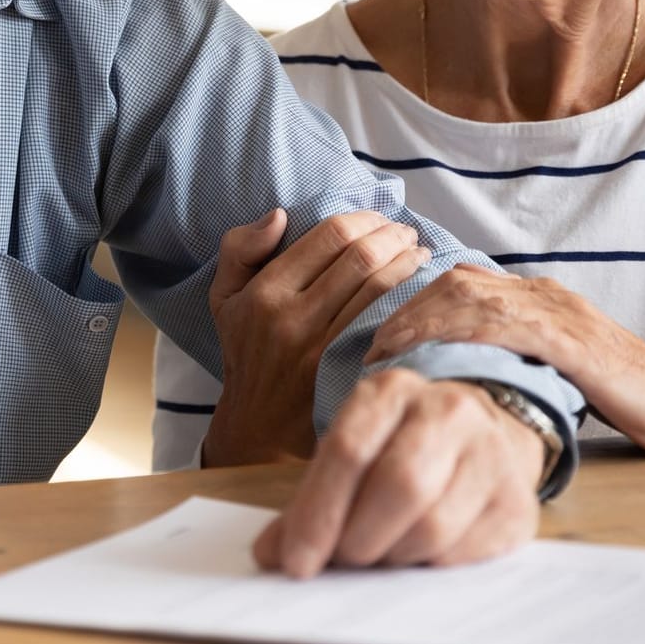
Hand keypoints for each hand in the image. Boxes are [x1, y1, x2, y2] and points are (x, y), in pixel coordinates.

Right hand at [203, 209, 431, 465]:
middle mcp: (292, 318)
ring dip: (408, 262)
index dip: (362, 219)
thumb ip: (240, 249)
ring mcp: (322, 348)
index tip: (378, 218)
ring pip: (379, 288)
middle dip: (392, 236)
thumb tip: (280, 215)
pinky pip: (385, 323)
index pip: (328, 236)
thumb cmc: (247, 352)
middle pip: (360, 257)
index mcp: (265, 292)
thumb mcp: (225, 298)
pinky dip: (408, 298)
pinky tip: (419, 288)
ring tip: (419, 253)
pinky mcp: (345, 370)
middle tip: (406, 232)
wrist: (258, 427)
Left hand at [254, 370, 543, 575]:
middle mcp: (447, 410)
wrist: (484, 436)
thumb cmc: (400, 449)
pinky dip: (430, 566)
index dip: (317, 514)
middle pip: (398, 486)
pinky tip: (419, 554)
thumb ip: (310, 501)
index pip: (348, 451)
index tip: (296, 563)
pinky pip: (466, 552)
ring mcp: (491, 452)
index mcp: (391, 391)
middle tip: (344, 560)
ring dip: (394, 557)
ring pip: (433, 525)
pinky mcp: (517, 500)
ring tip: (382, 554)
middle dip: (359, 539)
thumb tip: (270, 556)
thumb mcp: (352, 455)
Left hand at [366, 265, 644, 457]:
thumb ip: (515, 357)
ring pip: (472, 297)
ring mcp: (559, 314)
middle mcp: (544, 295)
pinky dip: (463, 335)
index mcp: (538, 298)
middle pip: (455, 283)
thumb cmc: (620, 394)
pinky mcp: (573, 341)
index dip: (412, 303)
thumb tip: (456, 372)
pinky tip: (436, 353)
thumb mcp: (556, 367)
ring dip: (421, 321)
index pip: (459, 283)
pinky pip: (507, 326)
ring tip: (388, 352)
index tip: (380, 335)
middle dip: (405, 310)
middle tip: (371, 346)